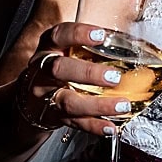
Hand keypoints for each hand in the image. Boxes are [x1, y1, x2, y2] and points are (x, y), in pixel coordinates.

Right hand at [14, 23, 139, 137]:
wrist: (28, 103)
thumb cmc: (57, 71)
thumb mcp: (65, 52)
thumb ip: (91, 47)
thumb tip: (133, 42)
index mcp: (49, 48)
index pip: (59, 36)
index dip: (78, 34)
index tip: (100, 36)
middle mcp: (43, 71)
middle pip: (59, 69)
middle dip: (88, 73)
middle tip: (114, 77)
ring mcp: (45, 96)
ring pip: (69, 101)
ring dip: (98, 105)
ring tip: (122, 105)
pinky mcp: (52, 117)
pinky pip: (74, 123)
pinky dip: (94, 126)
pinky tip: (110, 127)